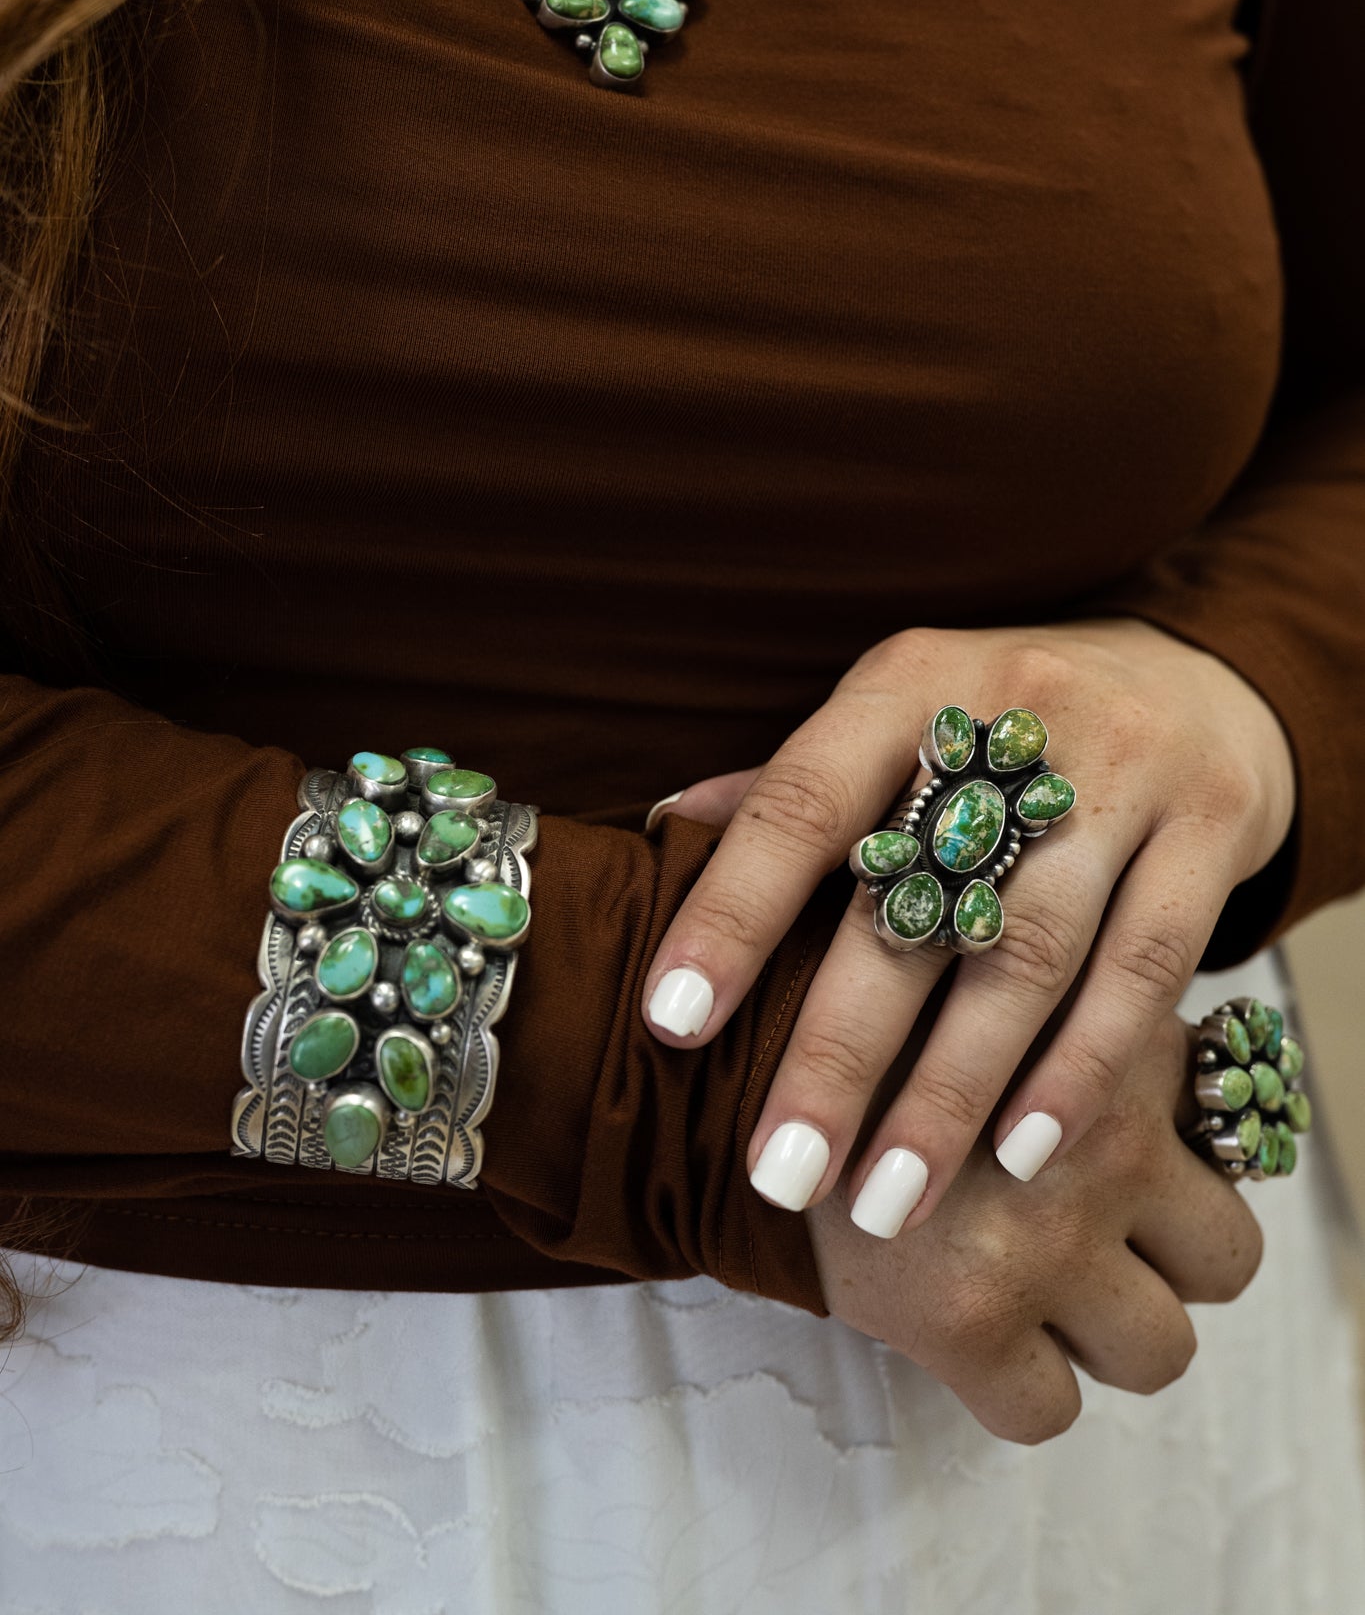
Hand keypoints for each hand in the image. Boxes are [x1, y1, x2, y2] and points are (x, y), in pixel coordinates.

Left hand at [641, 618, 1293, 1231]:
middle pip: (914, 903)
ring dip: (953, 1093)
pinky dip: (1082, 1071)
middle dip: (839, 1054)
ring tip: (889, 1203)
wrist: (1188, 679)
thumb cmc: (1002, 726)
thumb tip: (660, 833)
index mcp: (908, 682)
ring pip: (1029, 954)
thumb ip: (797, 787)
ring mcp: (1123, 771)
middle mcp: (1014, 714)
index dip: (733, 913)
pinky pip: (1147, 970)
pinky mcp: (1209, 829)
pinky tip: (1025, 1156)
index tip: (671, 1024)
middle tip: (780, 1174)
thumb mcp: (897, 718)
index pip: (801, 802)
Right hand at [805, 1011, 1263, 1441]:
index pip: (1227, 1134)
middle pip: (1224, 1257)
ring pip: (1159, 1351)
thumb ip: (1081, 1025)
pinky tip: (969, 1328)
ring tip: (1030, 1287)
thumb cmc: (860, 1012)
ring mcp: (1047, 1236)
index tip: (1110, 1158)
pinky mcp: (968, 1318)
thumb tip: (1141, 1093)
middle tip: (1091, 1239)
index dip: (1170, 1157)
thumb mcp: (999, 977)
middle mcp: (1106, 1138)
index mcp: (1119, 1038)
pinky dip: (1018, 1387)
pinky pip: (1047, 1411)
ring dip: (1103, 1333)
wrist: (726, 1057)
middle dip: (1165, 1261)